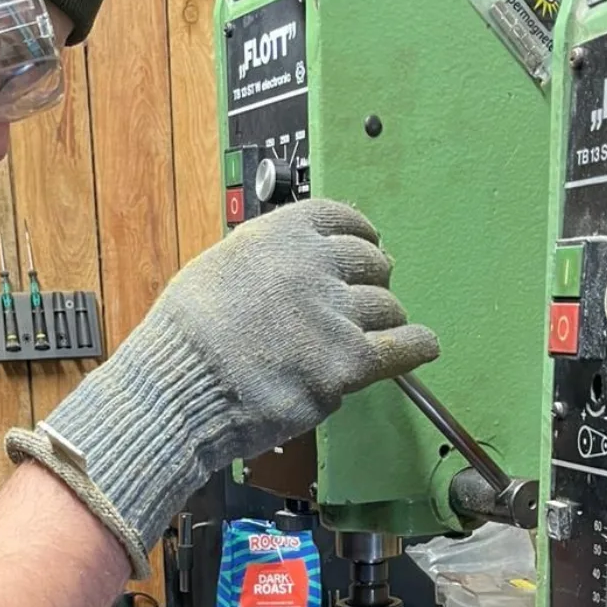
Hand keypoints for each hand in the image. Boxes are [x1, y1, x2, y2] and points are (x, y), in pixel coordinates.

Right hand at [5, 202, 439, 573]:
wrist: (180, 387)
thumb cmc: (185, 339)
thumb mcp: (219, 270)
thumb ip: (265, 266)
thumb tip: (293, 278)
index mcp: (281, 234)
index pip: (342, 219)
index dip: (360, 236)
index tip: (367, 247)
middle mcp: (315, 265)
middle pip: (371, 265)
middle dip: (374, 280)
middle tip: (371, 300)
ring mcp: (335, 314)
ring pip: (387, 308)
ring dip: (387, 320)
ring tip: (384, 334)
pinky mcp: (347, 363)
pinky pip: (402, 348)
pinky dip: (418, 345)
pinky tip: (426, 346)